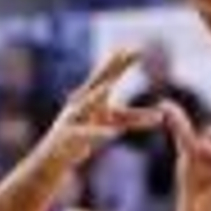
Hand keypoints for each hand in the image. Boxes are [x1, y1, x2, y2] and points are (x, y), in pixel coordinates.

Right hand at [38, 50, 160, 168]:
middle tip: (128, 54)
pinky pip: (84, 135)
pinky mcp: (66, 138)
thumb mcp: (109, 126)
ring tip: (110, 86)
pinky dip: (98, 133)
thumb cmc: (80, 141)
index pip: (108, 77)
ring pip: (85, 105)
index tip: (138, 48)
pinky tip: (114, 133)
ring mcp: (70, 120)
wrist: (49, 162)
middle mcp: (78, 105)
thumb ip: (132, 119)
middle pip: (96, 83)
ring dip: (96, 95)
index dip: (122, 63)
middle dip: (111, 68)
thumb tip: (161, 115)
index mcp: (89, 99)